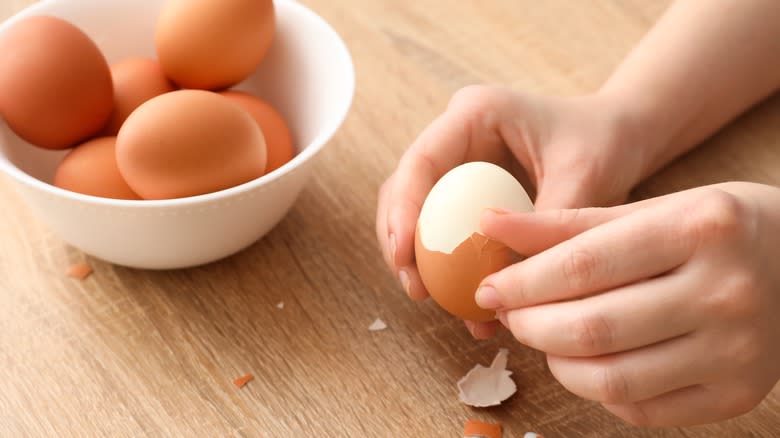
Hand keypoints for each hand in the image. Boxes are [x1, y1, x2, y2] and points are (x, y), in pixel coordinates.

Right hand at [376, 85, 647, 337]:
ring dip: (416, 256)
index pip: (422, 161)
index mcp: (476, 113)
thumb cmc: (605, 143)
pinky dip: (444, 263)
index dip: (403, 209)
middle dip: (401, 240)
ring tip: (428, 298)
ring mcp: (458, 163)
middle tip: (415, 288)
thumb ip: (544, 223)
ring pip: (415, 210)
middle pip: (404, 187)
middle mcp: (456, 136)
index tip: (405, 257)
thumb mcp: (584, 178)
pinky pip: (442, 227)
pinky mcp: (466, 190)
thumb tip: (503, 280)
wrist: (621, 138)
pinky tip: (461, 299)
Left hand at [477, 183, 779, 425]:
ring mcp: (736, 351)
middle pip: (592, 328)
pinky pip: (641, 409)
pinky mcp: (736, 394)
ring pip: (611, 379)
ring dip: (557, 362)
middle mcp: (724, 292)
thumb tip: (489, 226)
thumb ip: (567, 223)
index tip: (489, 287)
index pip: (583, 266)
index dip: (521, 283)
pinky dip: (598, 389)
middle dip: (530, 326)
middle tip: (510, 313)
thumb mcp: (652, 208)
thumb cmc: (719, 228)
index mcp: (701, 228)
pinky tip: (588, 362)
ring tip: (544, 337)